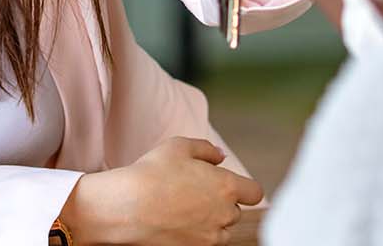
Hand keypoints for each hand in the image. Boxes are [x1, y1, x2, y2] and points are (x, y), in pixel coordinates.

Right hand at [60, 137, 263, 244]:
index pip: (255, 193)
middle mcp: (224, 214)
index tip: (230, 185)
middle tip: (195, 192)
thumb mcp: (178, 146)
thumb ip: (206, 149)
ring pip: (223, 230)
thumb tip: (220, 156)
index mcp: (226, 186)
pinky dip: (198, 234)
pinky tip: (178, 222)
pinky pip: (207, 242)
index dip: (244, 188)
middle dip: (221, 203)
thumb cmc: (151, 173)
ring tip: (186, 209)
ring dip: (213, 221)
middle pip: (236, 211)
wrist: (128, 207)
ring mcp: (210, 235)